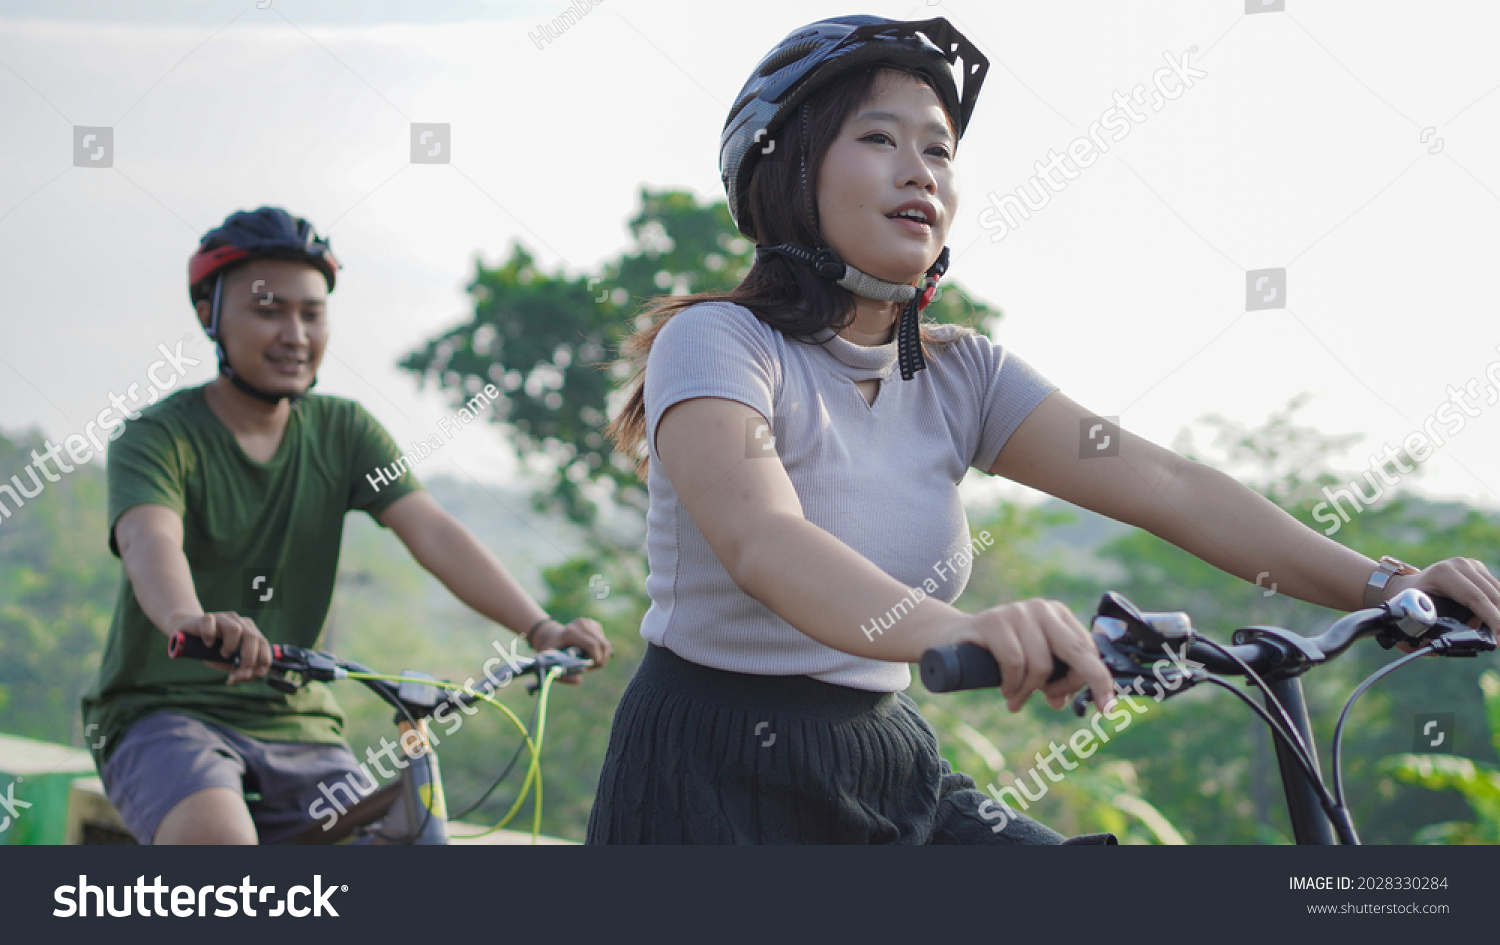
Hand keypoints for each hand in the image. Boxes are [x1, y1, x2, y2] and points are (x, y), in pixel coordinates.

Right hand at [171, 611, 272, 683]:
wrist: (189, 635)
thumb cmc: (212, 650)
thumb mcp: (228, 662)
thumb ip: (239, 669)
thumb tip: (247, 676)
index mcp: (249, 631)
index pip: (263, 643)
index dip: (264, 658)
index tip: (258, 673)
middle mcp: (239, 622)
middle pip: (252, 636)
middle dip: (250, 657)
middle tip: (241, 671)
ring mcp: (223, 618)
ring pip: (235, 629)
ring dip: (230, 646)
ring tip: (223, 654)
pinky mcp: (206, 617)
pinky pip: (210, 623)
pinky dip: (209, 635)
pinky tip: (207, 644)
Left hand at [530, 617, 611, 683]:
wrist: (552, 638)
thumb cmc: (552, 654)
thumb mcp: (553, 665)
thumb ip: (564, 675)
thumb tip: (578, 680)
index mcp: (570, 632)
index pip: (592, 645)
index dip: (596, 659)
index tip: (590, 669)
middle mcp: (581, 624)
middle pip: (602, 644)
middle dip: (600, 659)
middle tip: (591, 668)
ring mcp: (589, 622)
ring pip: (605, 644)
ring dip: (601, 656)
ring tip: (588, 661)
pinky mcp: (595, 625)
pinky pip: (604, 642)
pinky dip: (601, 651)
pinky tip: (589, 653)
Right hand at [946, 598, 1114, 712]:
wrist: (952, 639)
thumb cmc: (998, 655)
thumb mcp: (1032, 667)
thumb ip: (1052, 681)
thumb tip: (1062, 701)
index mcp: (1059, 616)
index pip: (1089, 651)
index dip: (1098, 681)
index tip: (1108, 708)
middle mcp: (1042, 609)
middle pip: (1077, 652)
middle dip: (1077, 684)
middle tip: (1065, 706)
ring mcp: (1018, 612)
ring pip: (1042, 665)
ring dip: (1030, 692)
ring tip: (1016, 699)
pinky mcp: (994, 621)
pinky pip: (1015, 662)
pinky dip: (1013, 684)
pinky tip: (1006, 692)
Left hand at [1386, 557, 1499, 633]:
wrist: (1405, 586)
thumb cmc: (1408, 604)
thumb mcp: (1413, 617)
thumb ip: (1427, 634)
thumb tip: (1446, 646)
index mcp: (1443, 574)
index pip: (1475, 597)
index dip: (1491, 619)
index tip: (1497, 639)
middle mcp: (1458, 565)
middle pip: (1491, 595)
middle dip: (1499, 620)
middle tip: (1498, 641)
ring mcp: (1469, 564)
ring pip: (1497, 592)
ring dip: (1499, 614)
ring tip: (1495, 633)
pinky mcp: (1478, 568)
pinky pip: (1496, 589)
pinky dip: (1497, 607)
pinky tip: (1494, 621)